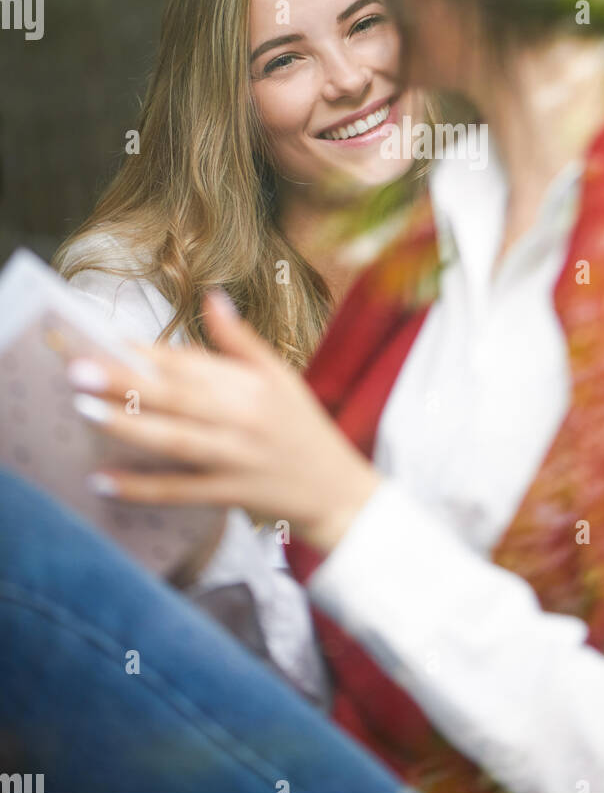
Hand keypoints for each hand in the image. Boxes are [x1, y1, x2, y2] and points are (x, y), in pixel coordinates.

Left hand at [67, 292, 381, 553]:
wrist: (337, 490)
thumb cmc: (302, 426)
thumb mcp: (281, 374)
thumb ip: (241, 339)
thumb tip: (212, 297)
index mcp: (253, 383)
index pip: (192, 362)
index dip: (147, 351)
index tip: (102, 339)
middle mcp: (243, 418)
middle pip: (177, 397)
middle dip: (126, 381)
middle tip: (78, 368)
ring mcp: (235, 459)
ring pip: (175, 441)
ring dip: (128, 427)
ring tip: (83, 411)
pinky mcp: (228, 495)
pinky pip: (180, 492)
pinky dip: (142, 487)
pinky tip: (102, 480)